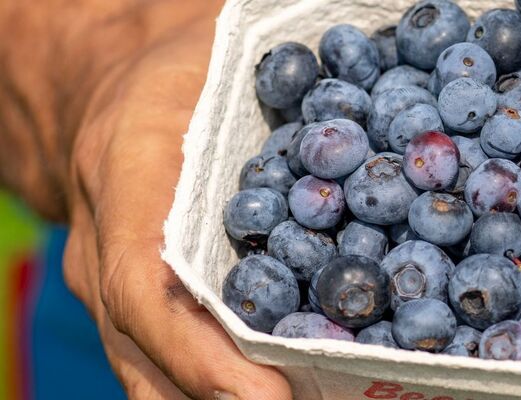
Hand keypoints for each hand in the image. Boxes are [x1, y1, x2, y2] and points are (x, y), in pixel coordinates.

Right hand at [56, 6, 291, 399]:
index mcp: (126, 180)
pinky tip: (292, 395)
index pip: (144, 289)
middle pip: (145, 356)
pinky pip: (174, 359)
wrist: (114, 83)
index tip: (266, 398)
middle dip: (215, 398)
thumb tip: (376, 78)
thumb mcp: (213, 46)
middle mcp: (107, 249)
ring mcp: (117, 286)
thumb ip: (281, 77)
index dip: (200, 354)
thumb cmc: (181, 66)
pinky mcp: (144, 304)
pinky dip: (223, 386)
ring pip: (153, 373)